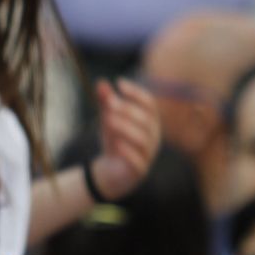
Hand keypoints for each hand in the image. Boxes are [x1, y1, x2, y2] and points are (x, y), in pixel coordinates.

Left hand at [89, 78, 160, 201]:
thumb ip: (106, 103)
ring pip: (143, 139)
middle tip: (109, 103)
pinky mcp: (139, 170)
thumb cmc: (114, 141)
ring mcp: (148, 154)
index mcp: (150, 122)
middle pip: (146, 120)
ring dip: (125, 127)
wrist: (111, 172)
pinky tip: (116, 143)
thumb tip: (101, 82)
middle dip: (127, 109)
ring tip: (108, 120)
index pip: (150, 103)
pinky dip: (128, 151)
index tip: (119, 83)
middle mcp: (153, 137)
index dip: (137, 93)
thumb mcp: (108, 120)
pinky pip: (138, 161)